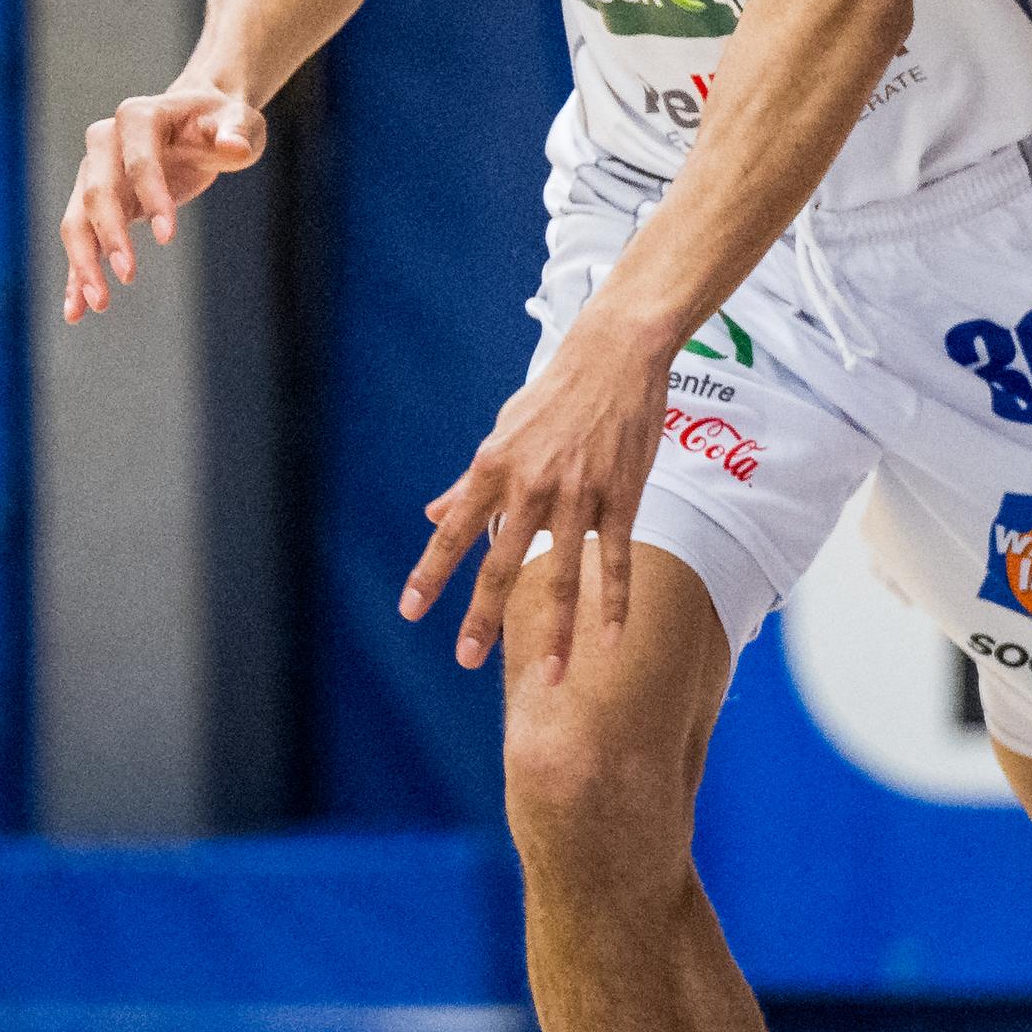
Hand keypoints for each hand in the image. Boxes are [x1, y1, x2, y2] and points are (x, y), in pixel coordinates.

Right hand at [61, 84, 265, 322]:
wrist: (196, 119)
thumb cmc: (221, 120)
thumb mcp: (238, 121)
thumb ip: (235, 132)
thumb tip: (235, 147)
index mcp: (137, 117)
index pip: (139, 160)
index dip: (151, 195)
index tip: (169, 236)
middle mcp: (104, 143)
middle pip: (97, 193)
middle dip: (109, 236)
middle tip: (128, 275)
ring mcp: (95, 174)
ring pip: (78, 221)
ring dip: (83, 263)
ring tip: (98, 304)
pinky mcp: (97, 204)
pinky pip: (82, 242)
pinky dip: (76, 276)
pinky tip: (76, 311)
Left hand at [398, 318, 668, 682]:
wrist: (616, 355)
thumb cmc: (554, 394)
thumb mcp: (502, 431)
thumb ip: (470, 481)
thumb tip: (433, 512)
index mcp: (494, 467)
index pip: (454, 531)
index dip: (430, 573)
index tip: (411, 611)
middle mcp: (530, 485)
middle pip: (502, 565)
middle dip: (482, 617)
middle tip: (466, 659)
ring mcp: (578, 494)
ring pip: (563, 575)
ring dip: (557, 632)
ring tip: (553, 676)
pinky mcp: (620, 496)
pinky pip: (615, 560)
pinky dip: (614, 603)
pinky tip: (610, 640)